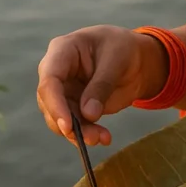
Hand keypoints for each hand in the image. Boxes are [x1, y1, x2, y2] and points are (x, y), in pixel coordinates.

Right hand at [37, 25, 168, 145]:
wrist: (135, 58)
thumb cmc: (123, 48)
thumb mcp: (117, 60)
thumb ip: (102, 85)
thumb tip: (88, 115)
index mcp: (62, 50)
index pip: (50, 80)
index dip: (55, 104)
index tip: (67, 126)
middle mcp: (57, 73)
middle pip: (51, 103)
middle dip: (68, 124)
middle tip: (91, 138)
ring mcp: (64, 91)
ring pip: (60, 118)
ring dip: (79, 133)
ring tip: (102, 138)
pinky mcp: (74, 106)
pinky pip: (75, 124)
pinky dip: (87, 133)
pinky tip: (104, 138)